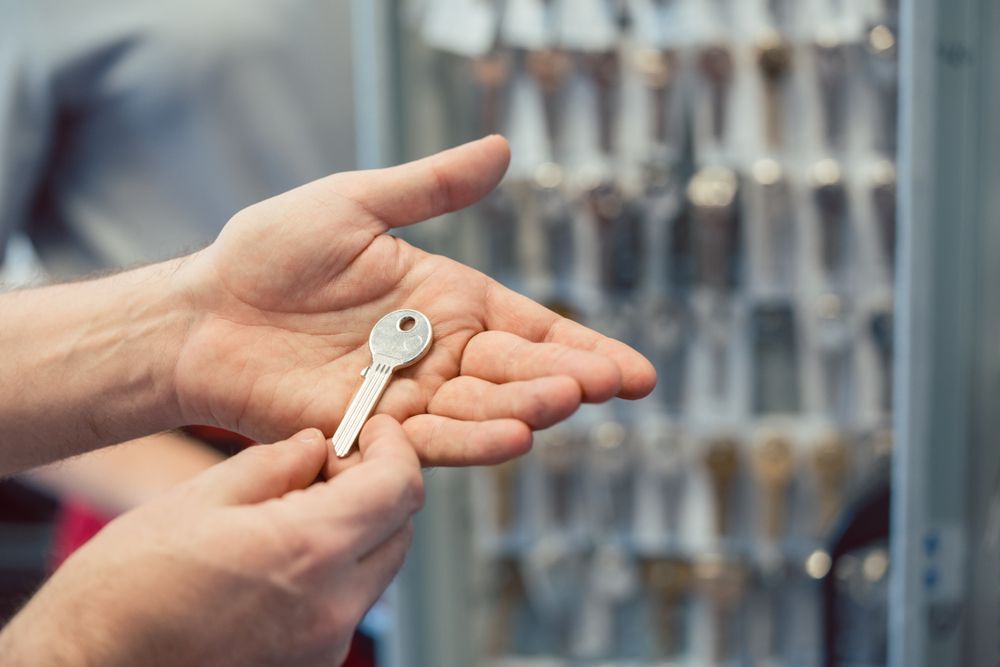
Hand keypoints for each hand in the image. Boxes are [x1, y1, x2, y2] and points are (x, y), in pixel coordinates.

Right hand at [0, 417, 420, 666]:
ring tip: (294, 513)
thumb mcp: (198, 499)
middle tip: (329, 468)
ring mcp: (324, 646)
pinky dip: (334, 573)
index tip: (374, 432)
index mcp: (310, 551)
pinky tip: (282, 560)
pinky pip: (347, 607)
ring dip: (356, 532)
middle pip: (399, 530)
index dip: (394, 448)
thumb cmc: (124, 592)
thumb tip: (315, 446)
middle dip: (377, 489)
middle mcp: (333, 607)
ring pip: (376, 569)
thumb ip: (273, 465)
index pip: (400, 487)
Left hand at [174, 136, 655, 467]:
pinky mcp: (371, 429)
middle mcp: (441, 354)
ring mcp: (408, 396)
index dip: (585, 349)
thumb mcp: (356, 203)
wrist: (204, 309)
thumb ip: (431, 188)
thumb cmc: (272, 251)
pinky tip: (514, 438)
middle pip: (518, 372)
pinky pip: (429, 440)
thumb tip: (502, 148)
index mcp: (450, 302)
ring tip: (568, 400)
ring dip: (527, 408)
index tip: (634, 373)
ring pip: (482, 409)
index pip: (534, 330)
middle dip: (567, 379)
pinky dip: (471, 441)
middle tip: (610, 383)